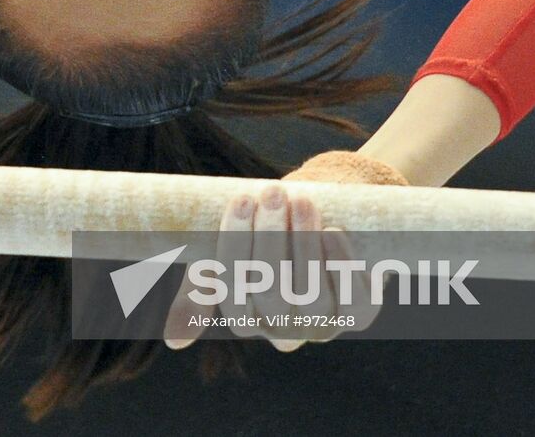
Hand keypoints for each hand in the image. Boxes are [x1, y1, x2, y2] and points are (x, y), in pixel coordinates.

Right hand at [163, 184, 378, 352]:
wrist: (323, 218)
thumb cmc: (267, 235)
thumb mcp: (229, 256)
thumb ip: (201, 290)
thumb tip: (174, 343)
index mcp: (246, 318)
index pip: (232, 290)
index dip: (236, 243)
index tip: (240, 198)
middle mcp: (283, 331)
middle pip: (273, 292)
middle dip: (272, 238)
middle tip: (273, 191)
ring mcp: (323, 326)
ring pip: (313, 297)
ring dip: (307, 243)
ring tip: (303, 200)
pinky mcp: (359, 314)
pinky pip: (355, 302)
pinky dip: (343, 266)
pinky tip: (333, 231)